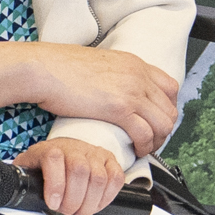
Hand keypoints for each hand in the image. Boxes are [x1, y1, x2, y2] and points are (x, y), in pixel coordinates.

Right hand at [0, 40, 179, 154]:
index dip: (167, 108)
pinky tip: (135, 151)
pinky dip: (144, 146)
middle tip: (151, 140)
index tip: (157, 120)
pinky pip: (144, 133)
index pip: (170, 87)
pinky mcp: (119, 108)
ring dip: (157, 141)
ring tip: (144, 149)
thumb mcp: (99, 64)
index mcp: (135, 64)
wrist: (44, 68)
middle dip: (164, 129)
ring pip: (162, 123)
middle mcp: (139, 76)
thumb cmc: (61, 68)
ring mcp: (131, 91)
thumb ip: (115, 75)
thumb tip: (115, 89)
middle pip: (170, 108)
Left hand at [15, 135, 128, 214]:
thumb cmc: (42, 166)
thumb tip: (21, 201)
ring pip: (99, 177)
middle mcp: (74, 147)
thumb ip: (24, 181)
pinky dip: (107, 196)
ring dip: (90, 203)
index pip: (54, 160)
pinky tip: (96, 204)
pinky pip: (116, 178)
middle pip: (80, 171)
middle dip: (73, 201)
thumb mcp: (27, 170)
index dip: (55, 184)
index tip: (52, 205)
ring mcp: (94, 152)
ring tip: (79, 214)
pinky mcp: (110, 160)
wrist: (58, 151)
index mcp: (50, 149)